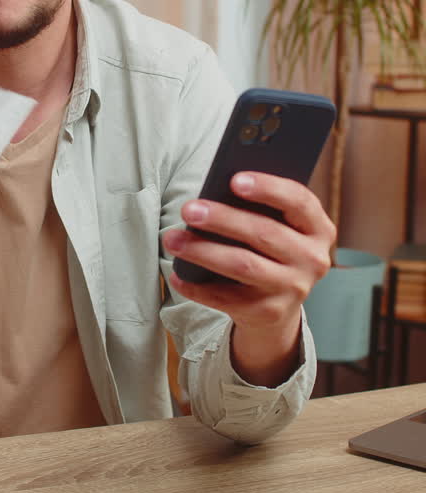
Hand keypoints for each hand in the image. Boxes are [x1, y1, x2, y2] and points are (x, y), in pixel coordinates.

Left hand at [163, 172, 334, 386]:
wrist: (278, 306)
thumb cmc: (270, 250)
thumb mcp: (278, 227)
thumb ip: (260, 208)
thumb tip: (217, 192)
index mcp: (319, 228)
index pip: (299, 201)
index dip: (268, 188)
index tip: (234, 180)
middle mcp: (313, 260)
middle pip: (264, 233)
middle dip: (222, 219)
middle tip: (189, 209)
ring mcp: (293, 289)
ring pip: (242, 265)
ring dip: (203, 251)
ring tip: (173, 239)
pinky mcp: (269, 313)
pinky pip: (226, 297)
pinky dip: (197, 286)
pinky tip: (177, 273)